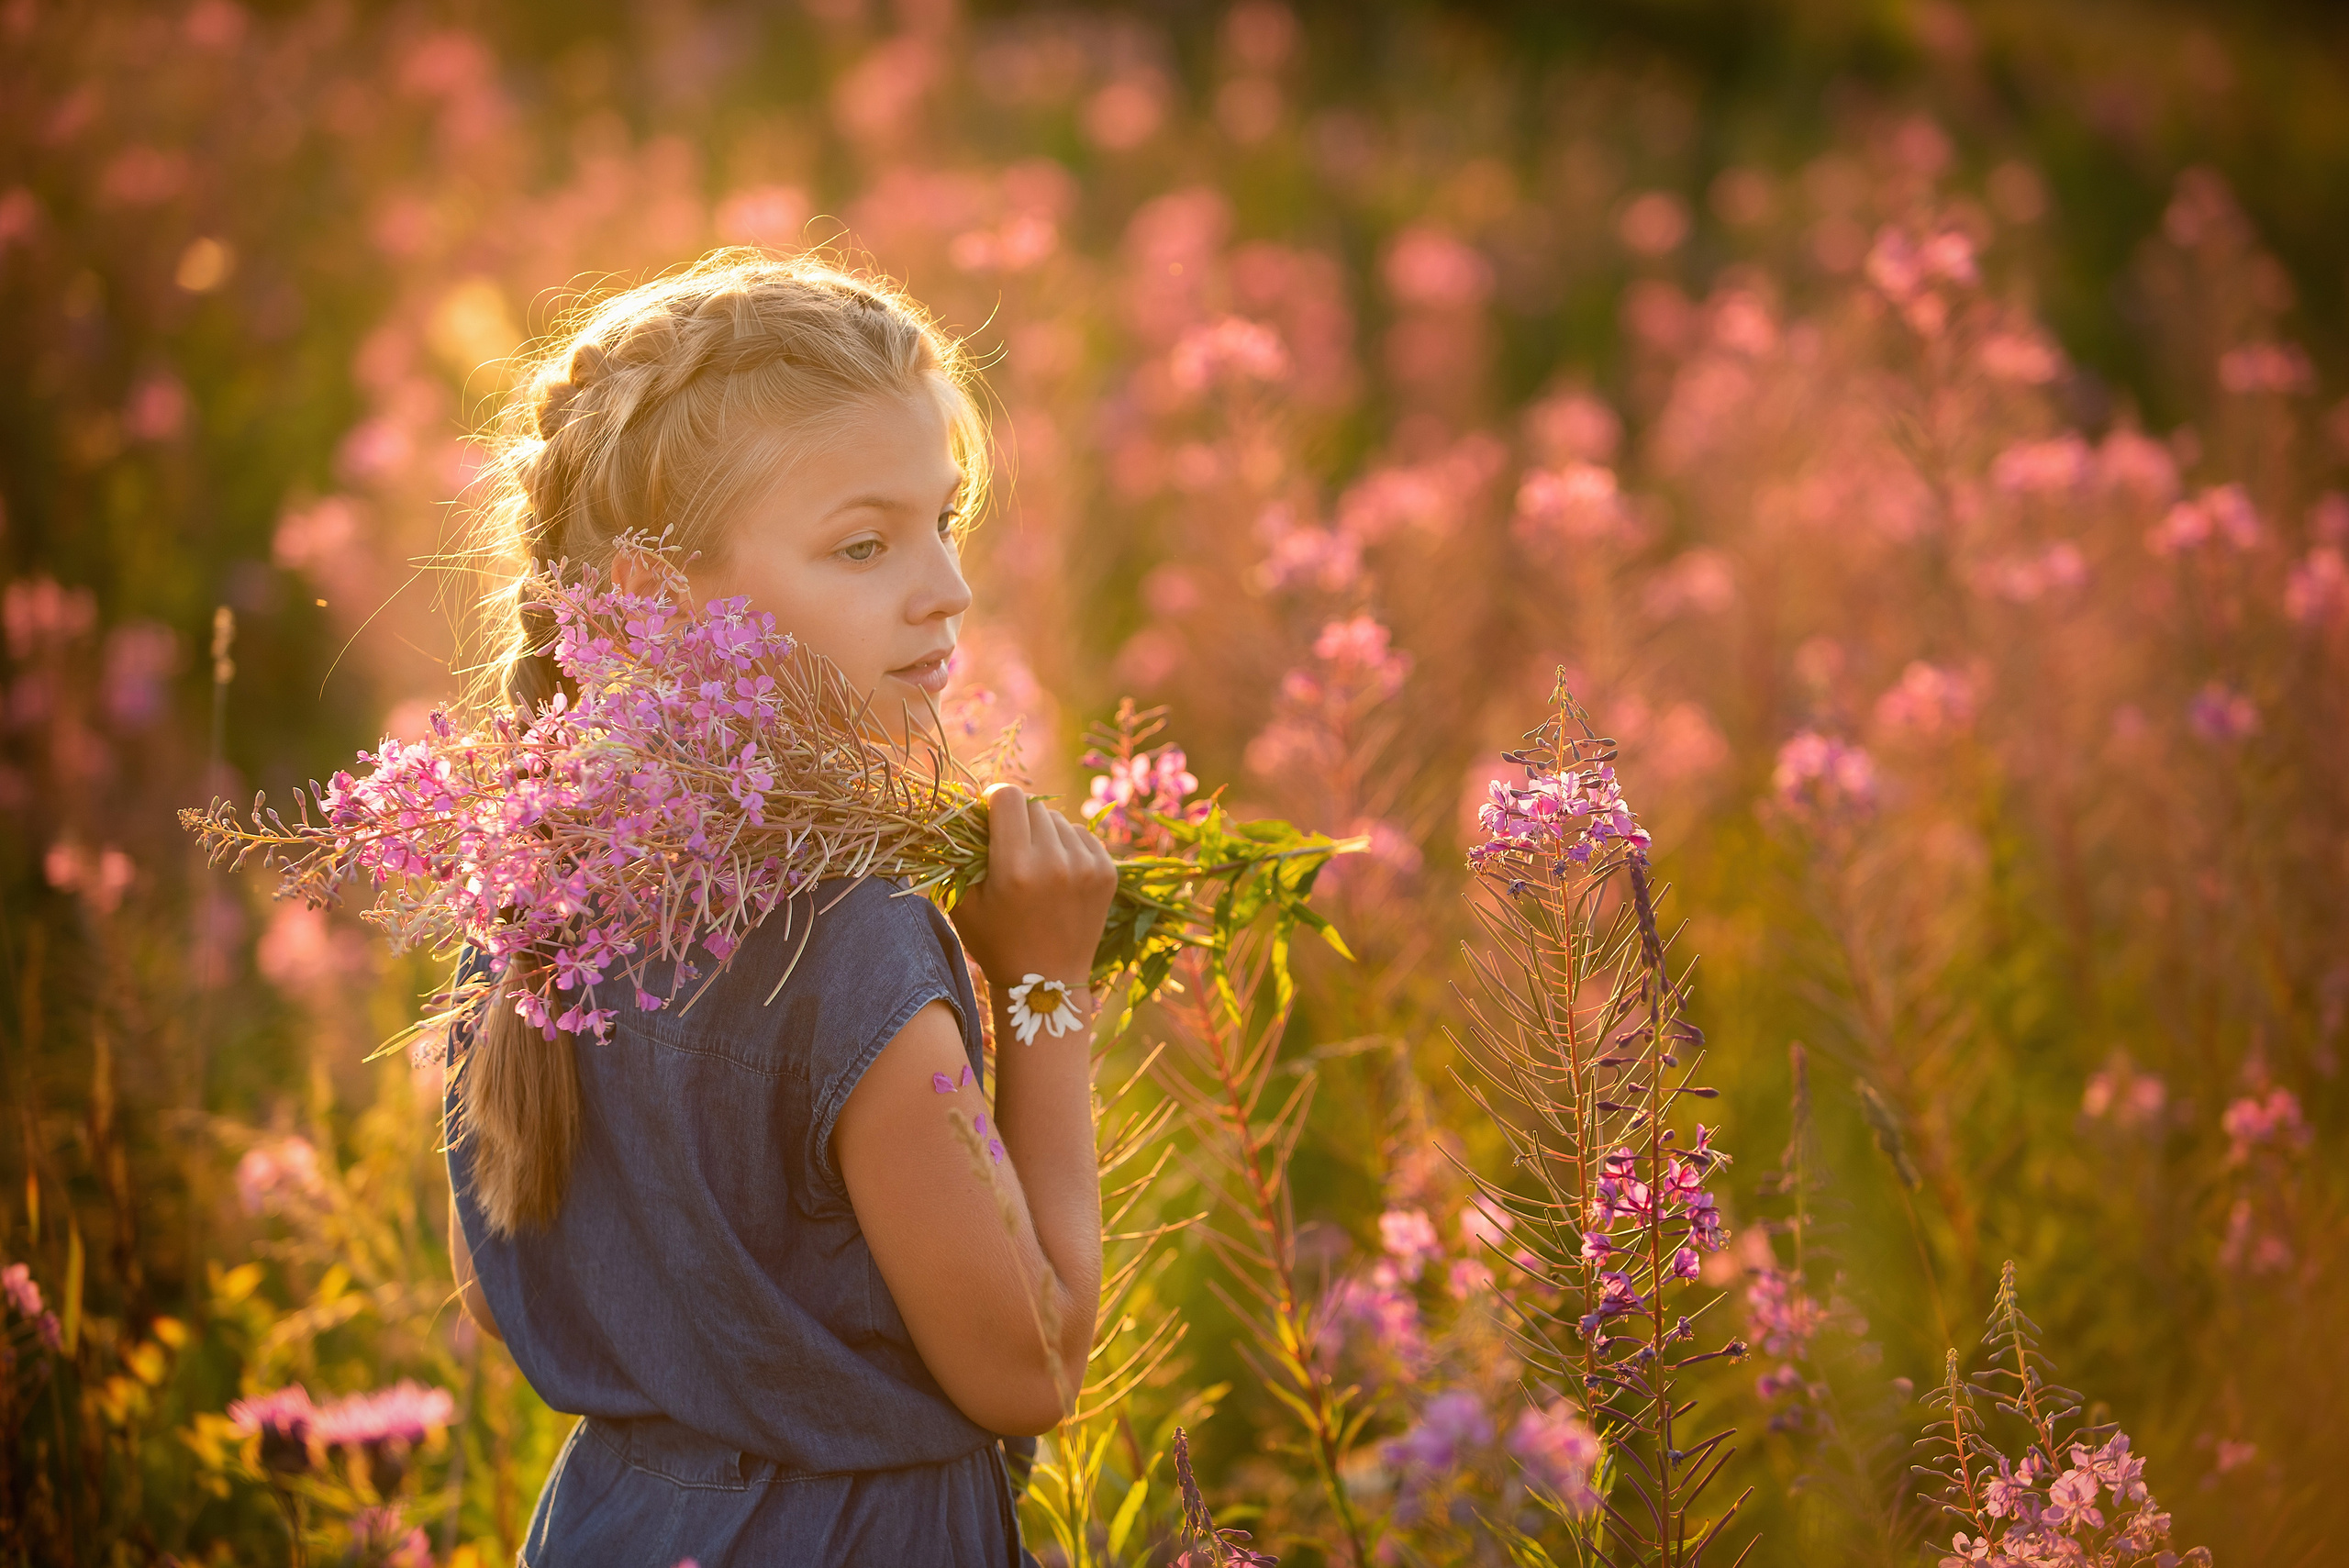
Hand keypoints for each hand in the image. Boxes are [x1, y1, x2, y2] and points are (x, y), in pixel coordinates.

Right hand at [950, 783, 1118, 991]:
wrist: (1047, 984)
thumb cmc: (995, 942)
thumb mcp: (963, 902)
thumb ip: (959, 853)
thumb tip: (966, 809)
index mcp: (1015, 868)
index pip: (1007, 796)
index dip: (993, 799)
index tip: (989, 814)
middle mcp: (1055, 862)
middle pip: (1033, 806)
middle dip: (1018, 819)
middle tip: (1011, 846)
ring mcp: (1086, 866)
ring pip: (1058, 820)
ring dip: (1044, 833)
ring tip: (1035, 866)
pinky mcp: (1107, 872)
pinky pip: (1082, 835)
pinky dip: (1067, 846)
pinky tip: (1057, 873)